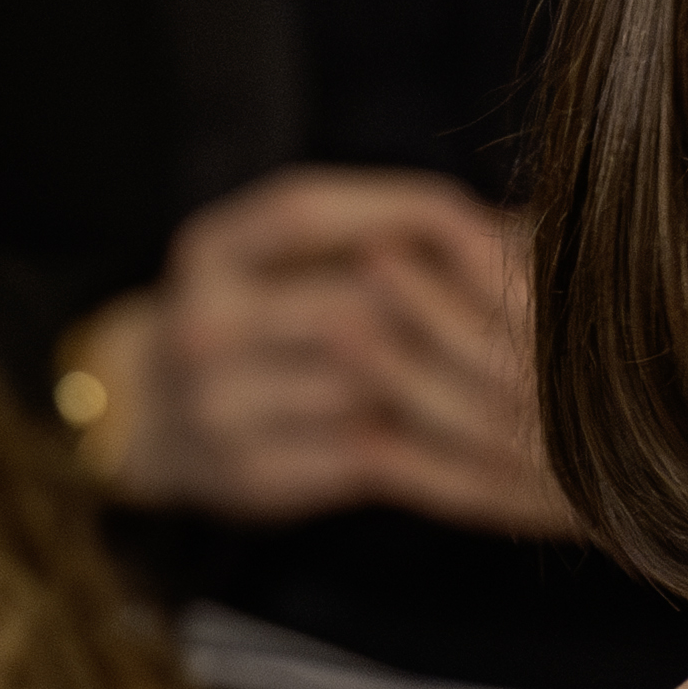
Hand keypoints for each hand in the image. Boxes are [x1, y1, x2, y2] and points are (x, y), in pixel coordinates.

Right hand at [79, 170, 564, 530]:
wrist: (146, 415)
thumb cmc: (254, 314)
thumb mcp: (283, 253)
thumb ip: (379, 230)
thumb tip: (527, 226)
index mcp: (210, 250)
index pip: (305, 215)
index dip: (403, 213)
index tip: (485, 222)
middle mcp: (201, 326)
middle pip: (350, 304)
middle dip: (454, 303)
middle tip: (541, 309)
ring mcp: (218, 408)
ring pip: (367, 384)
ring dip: (462, 379)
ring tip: (539, 375)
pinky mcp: (250, 476)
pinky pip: (366, 459)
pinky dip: (443, 453)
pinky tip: (500, 447)